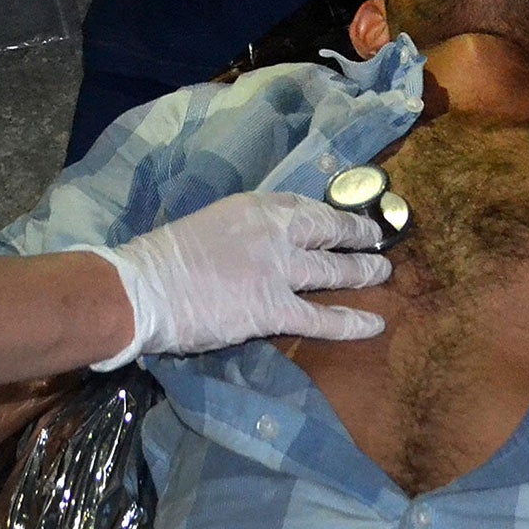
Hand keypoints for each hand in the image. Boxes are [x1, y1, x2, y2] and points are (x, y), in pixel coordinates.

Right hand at [82, 192, 391, 367]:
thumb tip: (261, 248)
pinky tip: (375, 323)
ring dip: (363, 270)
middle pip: (329, 229)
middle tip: (376, 236)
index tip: (341, 218)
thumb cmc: (165, 258)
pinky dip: (352, 321)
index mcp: (254, 207)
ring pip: (334, 269)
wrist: (145, 290)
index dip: (328, 213)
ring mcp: (278, 270)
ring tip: (383, 270)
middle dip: (357, 233)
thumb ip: (243, 233)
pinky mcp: (274, 310)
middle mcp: (275, 232)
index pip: (303, 205)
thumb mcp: (210, 224)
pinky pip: (322, 317)